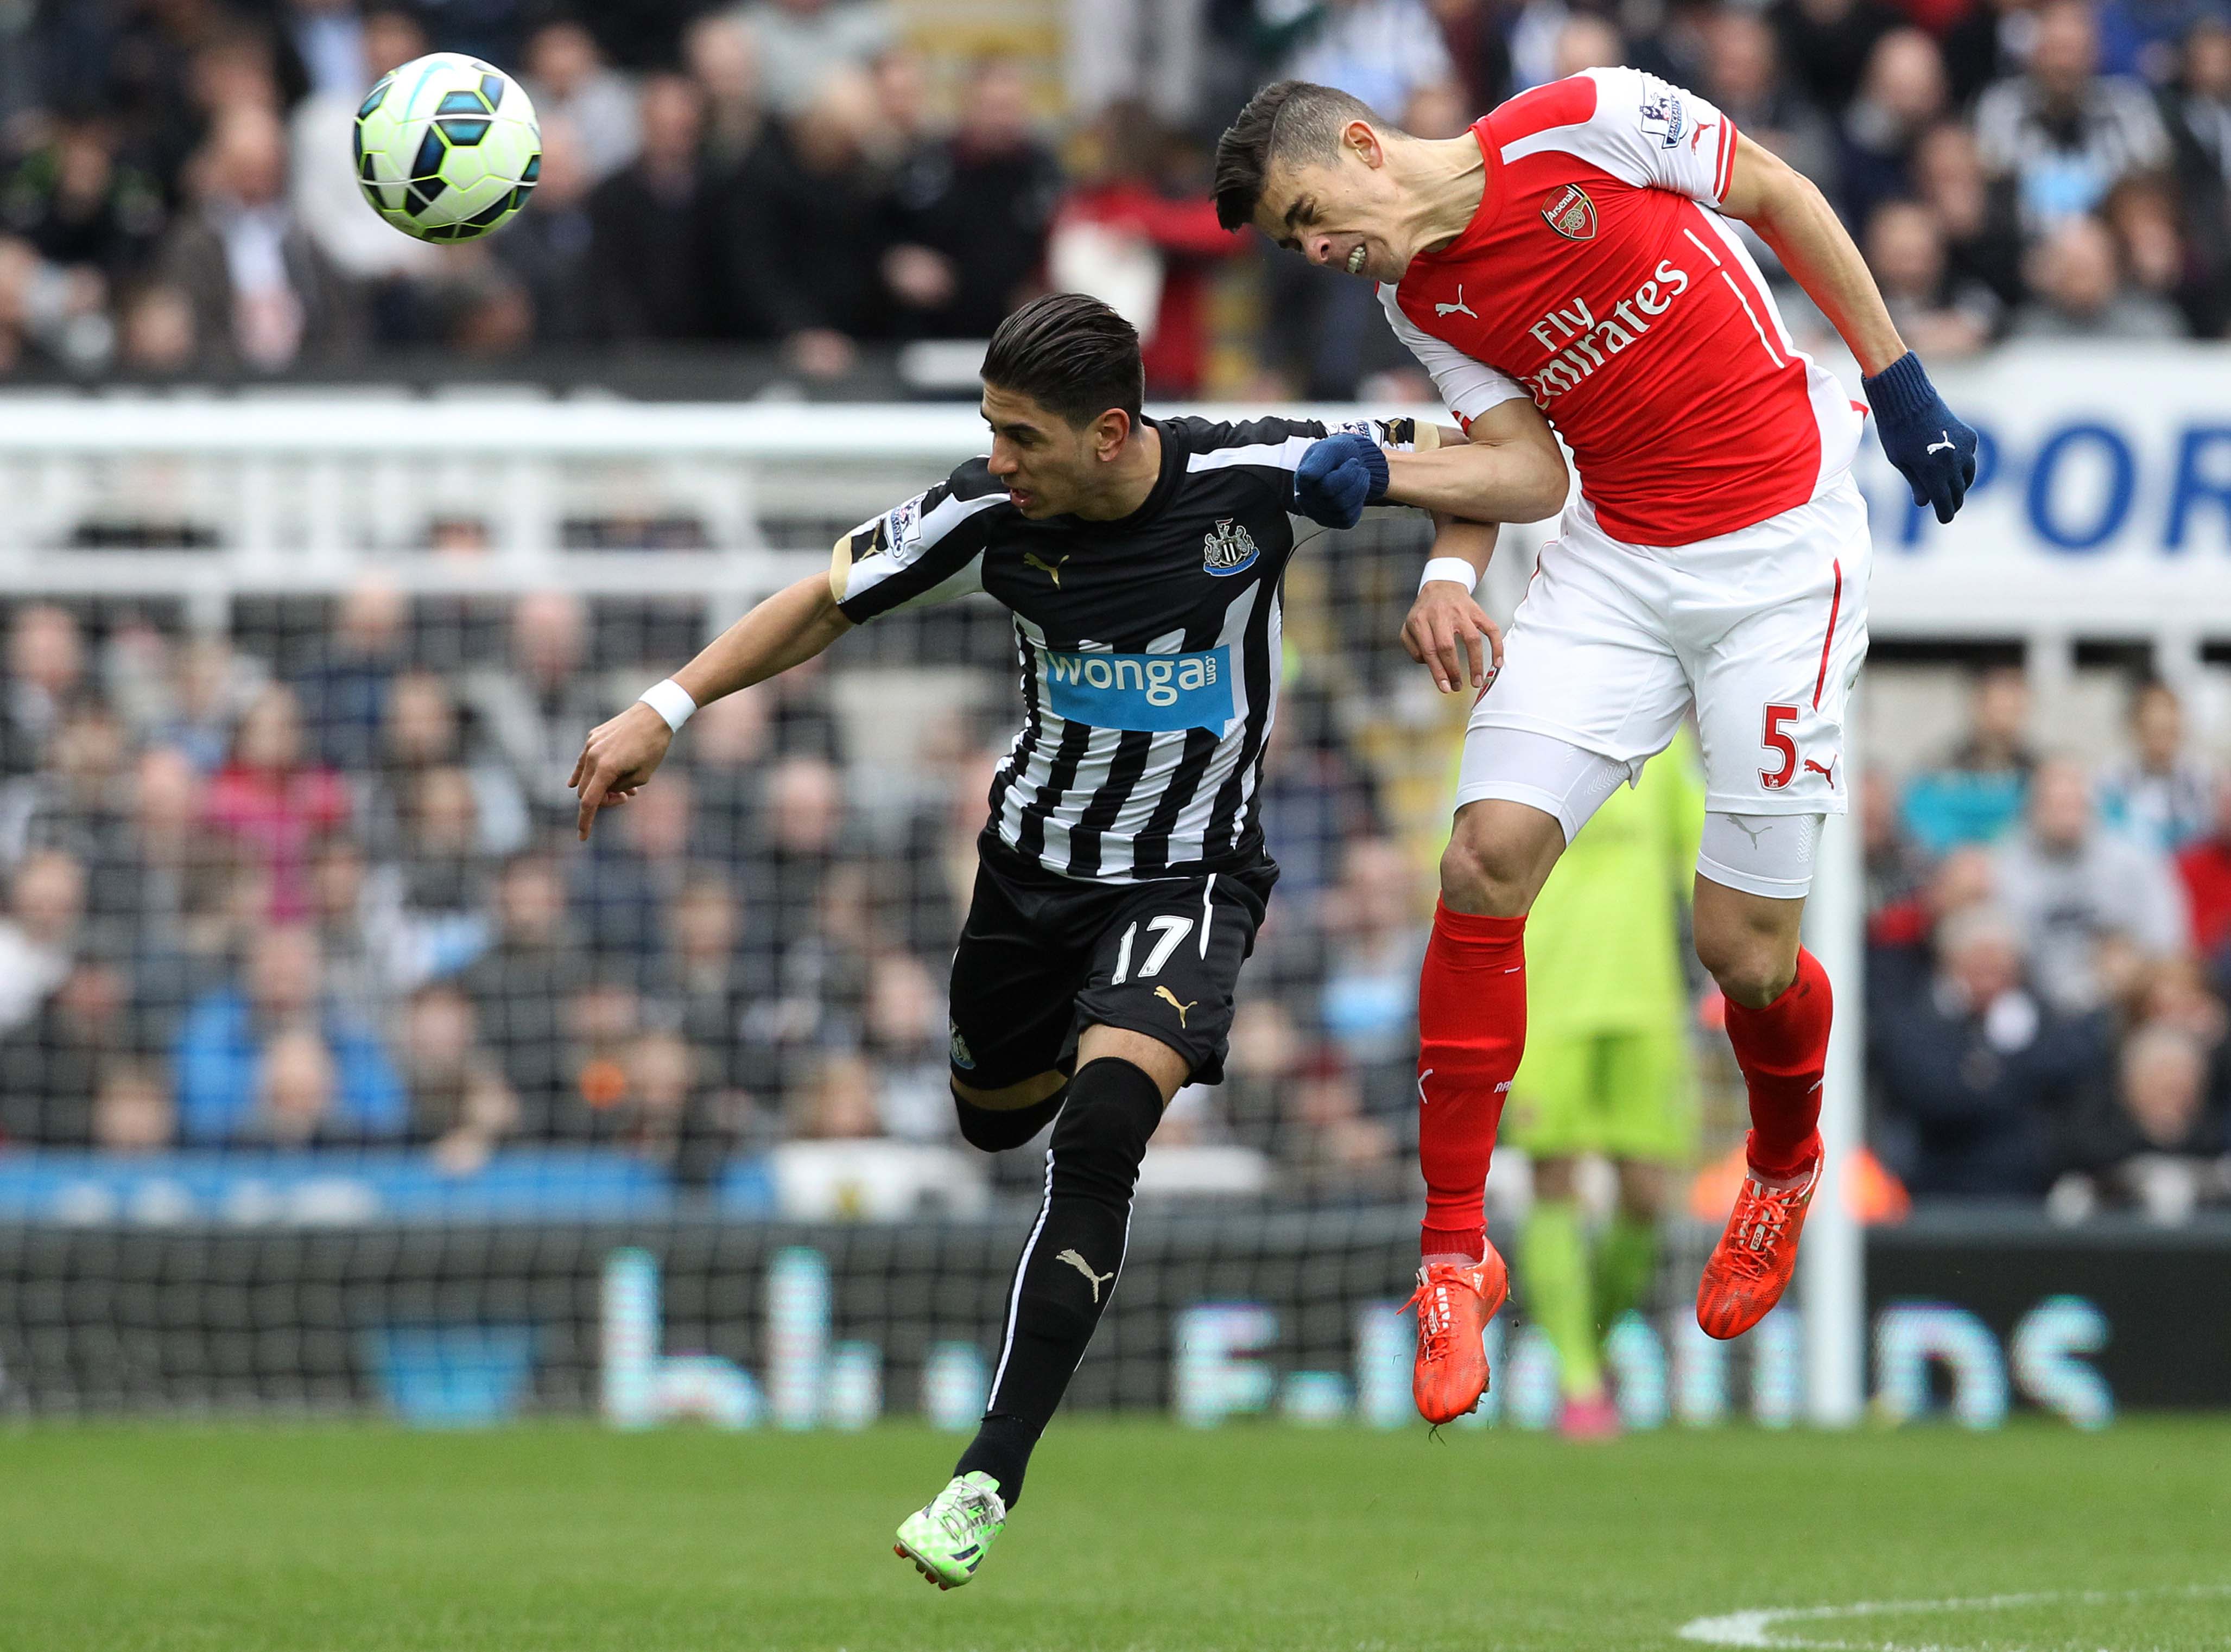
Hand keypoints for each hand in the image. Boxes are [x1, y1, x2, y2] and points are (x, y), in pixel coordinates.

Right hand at [570, 702, 672, 840]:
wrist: (654, 714)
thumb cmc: (653, 747)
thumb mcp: (642, 776)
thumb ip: (619, 788)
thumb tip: (606, 792)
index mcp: (605, 768)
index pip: (589, 802)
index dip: (585, 822)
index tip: (583, 837)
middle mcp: (593, 755)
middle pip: (587, 791)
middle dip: (603, 800)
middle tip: (626, 797)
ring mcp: (591, 744)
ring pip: (585, 775)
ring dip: (601, 786)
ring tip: (626, 786)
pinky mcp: (593, 736)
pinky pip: (585, 760)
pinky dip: (590, 772)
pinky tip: (584, 781)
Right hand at [1292, 433, 1388, 528]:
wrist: (1347, 465)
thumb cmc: (1337, 455)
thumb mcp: (1331, 448)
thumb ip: (1320, 459)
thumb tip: (1306, 477)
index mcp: (1301, 478)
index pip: (1316, 479)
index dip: (1343, 470)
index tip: (1350, 460)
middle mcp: (1304, 499)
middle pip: (1331, 492)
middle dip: (1352, 476)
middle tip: (1356, 466)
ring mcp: (1317, 514)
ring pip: (1342, 508)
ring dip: (1359, 489)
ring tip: (1359, 476)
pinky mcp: (1333, 523)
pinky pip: (1349, 519)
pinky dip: (1358, 504)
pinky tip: (1355, 492)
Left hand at [1402, 579, 1502, 692]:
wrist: (1442, 586)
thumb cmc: (1425, 612)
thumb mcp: (1409, 627)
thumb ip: (1413, 649)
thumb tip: (1430, 665)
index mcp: (1421, 621)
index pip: (1429, 651)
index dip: (1438, 672)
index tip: (1445, 688)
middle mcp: (1441, 615)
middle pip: (1447, 646)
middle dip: (1454, 671)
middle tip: (1458, 687)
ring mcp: (1461, 612)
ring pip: (1472, 639)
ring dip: (1476, 663)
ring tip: (1477, 681)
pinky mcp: (1477, 611)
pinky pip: (1491, 628)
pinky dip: (1497, 646)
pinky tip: (1497, 663)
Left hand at [1863, 350, 1977, 524]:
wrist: (1909, 399)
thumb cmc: (1896, 432)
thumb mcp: (1900, 462)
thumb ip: (1916, 484)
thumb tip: (1925, 503)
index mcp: (1933, 473)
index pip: (1944, 503)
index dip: (1945, 514)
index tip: (1944, 519)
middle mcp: (1954, 463)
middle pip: (1958, 492)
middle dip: (1953, 502)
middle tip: (1948, 507)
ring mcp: (1965, 449)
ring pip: (1968, 476)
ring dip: (1960, 485)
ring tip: (1952, 490)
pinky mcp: (1970, 437)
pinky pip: (1970, 458)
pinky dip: (1963, 464)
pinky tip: (1952, 465)